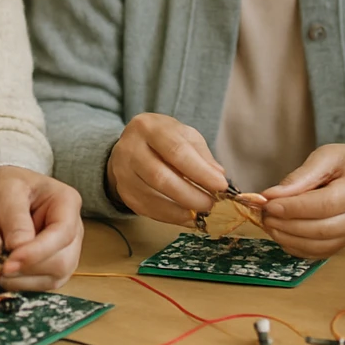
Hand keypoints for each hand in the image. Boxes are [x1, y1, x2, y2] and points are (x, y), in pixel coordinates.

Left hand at [0, 167, 83, 289]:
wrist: (3, 194)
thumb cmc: (7, 186)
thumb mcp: (7, 191)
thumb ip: (14, 218)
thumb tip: (18, 248)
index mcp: (67, 202)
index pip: (63, 233)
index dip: (37, 252)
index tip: (8, 262)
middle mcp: (74, 229)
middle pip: (63, 260)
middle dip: (29, 268)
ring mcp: (67, 250)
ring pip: (55, 277)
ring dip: (24, 278)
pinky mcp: (55, 267)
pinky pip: (44, 285)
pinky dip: (22, 284)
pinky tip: (5, 271)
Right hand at [108, 113, 226, 225]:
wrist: (133, 144)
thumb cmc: (165, 138)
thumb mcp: (185, 136)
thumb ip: (202, 155)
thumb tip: (219, 177)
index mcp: (150, 127)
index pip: (176, 151)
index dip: (200, 171)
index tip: (221, 185)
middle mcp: (130, 148)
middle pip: (161, 177)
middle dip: (190, 194)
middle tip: (212, 203)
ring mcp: (123, 172)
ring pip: (152, 196)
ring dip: (181, 208)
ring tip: (203, 212)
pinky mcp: (124, 192)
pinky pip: (147, 209)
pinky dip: (170, 216)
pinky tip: (188, 217)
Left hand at [259, 144, 344, 258]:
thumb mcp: (327, 156)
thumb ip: (300, 176)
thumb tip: (271, 195)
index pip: (325, 205)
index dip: (294, 208)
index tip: (269, 204)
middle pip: (321, 230)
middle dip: (287, 225)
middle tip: (264, 214)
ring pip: (319, 246)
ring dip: (288, 239)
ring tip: (269, 224)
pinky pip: (318, 253)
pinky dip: (296, 248)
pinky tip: (281, 234)